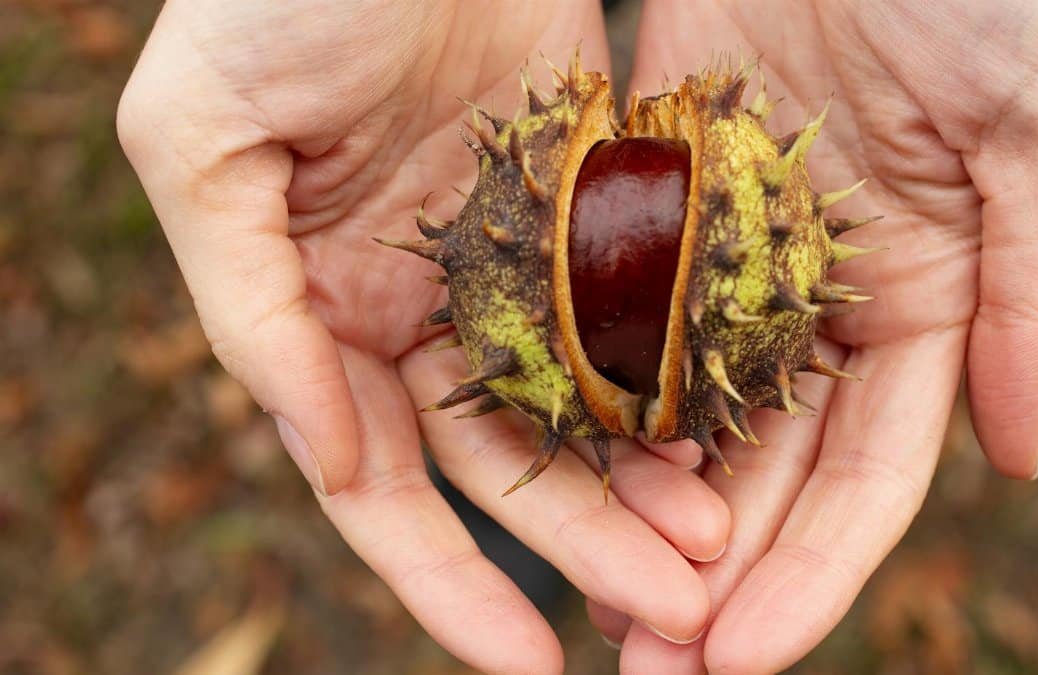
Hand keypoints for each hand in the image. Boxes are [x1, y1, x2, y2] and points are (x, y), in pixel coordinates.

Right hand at [118, 2, 731, 670]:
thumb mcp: (202, 142)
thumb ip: (250, 308)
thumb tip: (323, 459)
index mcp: (325, 309)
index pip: (384, 482)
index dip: (446, 581)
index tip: (522, 667)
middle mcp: (423, 303)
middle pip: (508, 459)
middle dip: (585, 545)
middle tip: (677, 613)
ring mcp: (512, 257)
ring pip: (586, 398)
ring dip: (645, 479)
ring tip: (718, 549)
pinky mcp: (587, 198)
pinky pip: (637, 304)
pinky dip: (677, 371)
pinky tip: (732, 427)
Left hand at [592, 1, 1037, 671]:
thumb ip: (1031, 297)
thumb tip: (1023, 458)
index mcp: (924, 303)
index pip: (866, 477)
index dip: (813, 576)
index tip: (744, 657)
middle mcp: (819, 300)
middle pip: (762, 471)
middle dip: (711, 579)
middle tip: (651, 672)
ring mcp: (727, 257)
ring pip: (679, 413)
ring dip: (635, 514)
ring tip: (586, 608)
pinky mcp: (648, 199)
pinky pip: (610, 311)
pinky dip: (584, 393)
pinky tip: (542, 469)